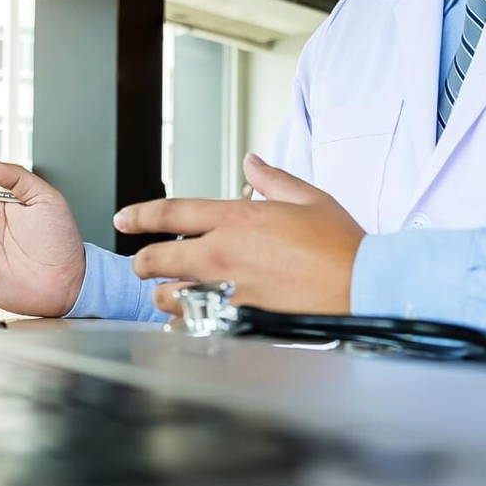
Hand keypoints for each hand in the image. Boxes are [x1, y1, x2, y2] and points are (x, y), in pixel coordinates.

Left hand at [114, 154, 364, 315]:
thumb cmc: (340, 244)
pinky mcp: (237, 318)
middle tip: (144, 265)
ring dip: (165, 293)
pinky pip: (195, 322)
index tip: (123, 219)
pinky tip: (193, 319)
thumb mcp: (308, 198)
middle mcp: (223, 253)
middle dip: (144, 261)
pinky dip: (188, 321)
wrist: (362, 286)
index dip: (139, 215)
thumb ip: (272, 179)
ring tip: (170, 293)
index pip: (171, 212)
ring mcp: (227, 289)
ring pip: (169, 294)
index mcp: (236, 218)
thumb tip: (251, 162)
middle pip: (157, 258)